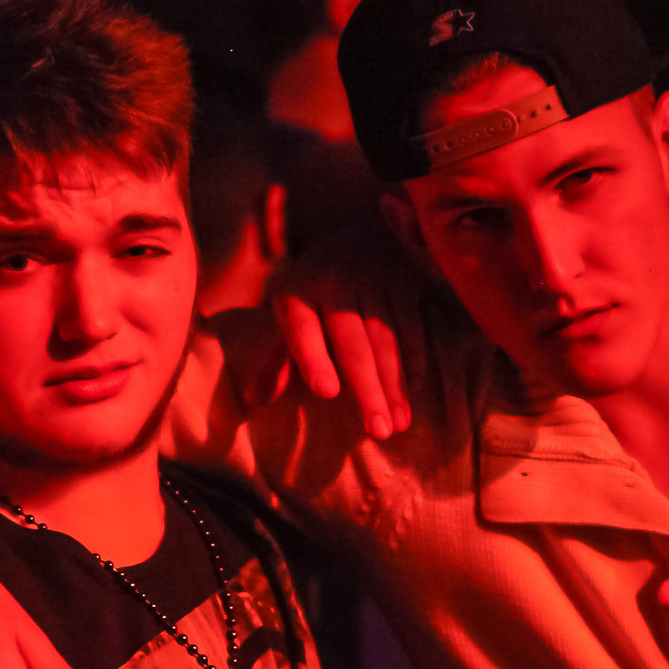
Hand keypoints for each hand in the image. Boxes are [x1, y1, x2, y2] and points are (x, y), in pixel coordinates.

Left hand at [266, 224, 420, 439]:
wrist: (354, 237)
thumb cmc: (315, 291)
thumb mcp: (291, 315)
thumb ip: (278, 360)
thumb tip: (253, 401)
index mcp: (296, 294)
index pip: (303, 332)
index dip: (314, 360)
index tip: (327, 392)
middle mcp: (333, 285)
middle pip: (352, 346)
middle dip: (367, 390)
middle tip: (378, 431)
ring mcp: (371, 281)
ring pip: (386, 341)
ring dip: (395, 385)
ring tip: (398, 423)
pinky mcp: (402, 281)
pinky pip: (411, 326)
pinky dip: (414, 359)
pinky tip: (415, 390)